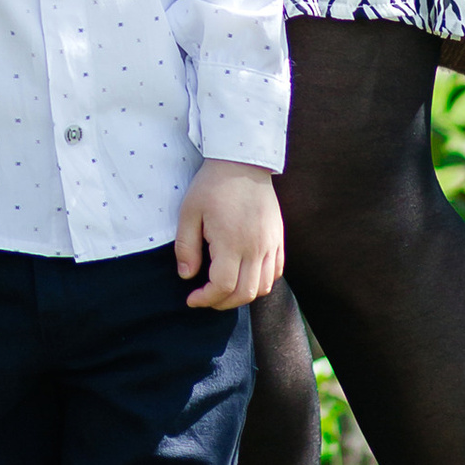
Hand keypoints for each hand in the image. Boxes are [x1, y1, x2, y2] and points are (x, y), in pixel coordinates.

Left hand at [176, 160, 284, 311]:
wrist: (242, 161)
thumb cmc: (212, 185)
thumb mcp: (189, 212)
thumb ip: (186, 246)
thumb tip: (186, 275)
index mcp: (232, 241)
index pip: (223, 286)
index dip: (206, 298)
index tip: (192, 298)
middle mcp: (256, 247)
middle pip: (245, 293)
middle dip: (222, 302)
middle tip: (205, 298)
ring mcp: (270, 244)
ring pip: (264, 287)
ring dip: (243, 296)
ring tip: (224, 291)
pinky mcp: (278, 238)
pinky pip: (276, 272)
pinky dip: (262, 283)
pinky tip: (245, 277)